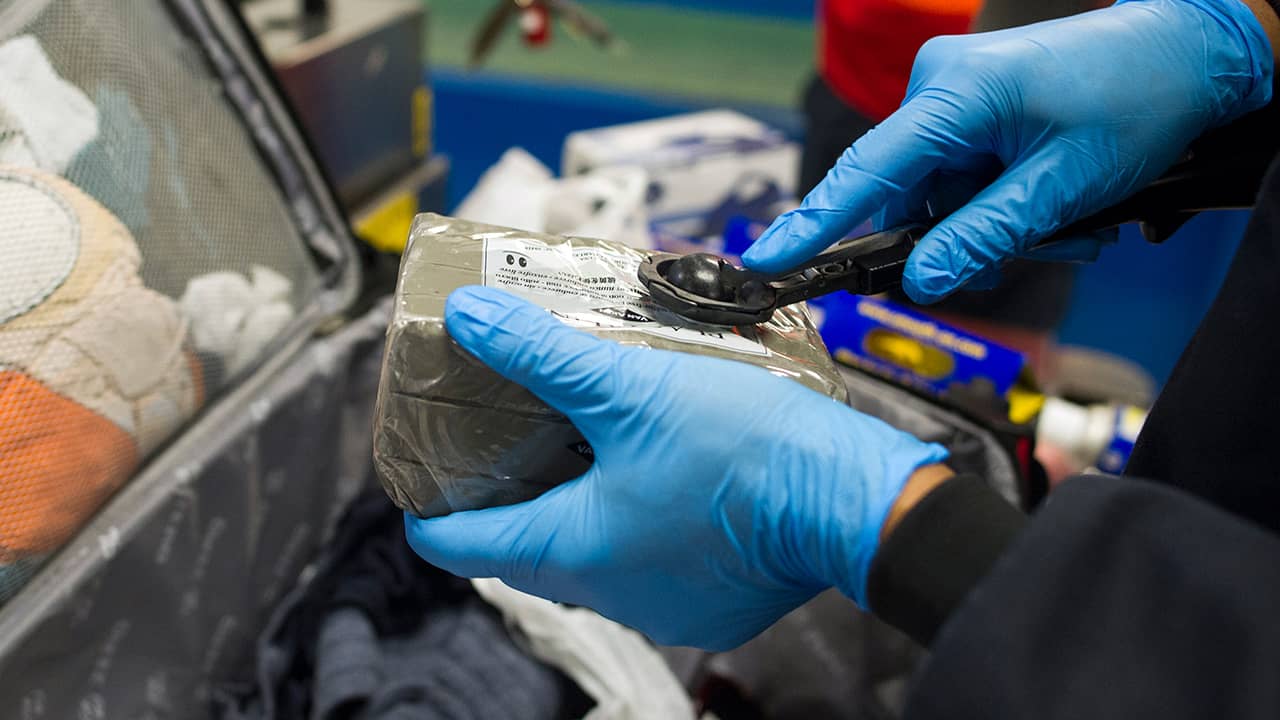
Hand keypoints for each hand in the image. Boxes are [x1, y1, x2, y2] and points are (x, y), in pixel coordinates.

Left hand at [404, 287, 947, 650]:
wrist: (856, 497)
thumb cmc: (749, 450)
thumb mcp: (631, 385)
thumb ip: (541, 354)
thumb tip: (470, 317)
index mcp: (574, 552)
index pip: (459, 546)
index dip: (431, 505)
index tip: (426, 469)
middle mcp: (611, 594)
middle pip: (526, 548)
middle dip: (512, 493)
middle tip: (509, 432)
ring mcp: (665, 607)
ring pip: (592, 556)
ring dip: (580, 504)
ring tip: (586, 438)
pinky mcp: (712, 601)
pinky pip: (648, 564)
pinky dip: (637, 522)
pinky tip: (657, 470)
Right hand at [743, 0, 1273, 302]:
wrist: (1189, 50)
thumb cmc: (1137, 99)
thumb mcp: (1062, 186)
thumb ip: (984, 236)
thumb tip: (923, 280)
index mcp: (955, 94)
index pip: (867, 171)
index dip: (816, 223)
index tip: (767, 260)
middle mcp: (939, 87)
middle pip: (905, 193)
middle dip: (955, 236)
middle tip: (1028, 249)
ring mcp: (953, 95)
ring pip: (938, 193)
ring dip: (989, 224)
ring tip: (1064, 224)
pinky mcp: (971, 106)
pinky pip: (959, 175)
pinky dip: (996, 202)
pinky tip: (1050, 205)